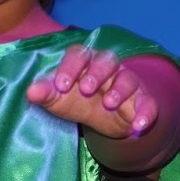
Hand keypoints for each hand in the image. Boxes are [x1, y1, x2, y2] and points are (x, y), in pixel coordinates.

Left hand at [25, 46, 157, 138]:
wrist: (109, 120)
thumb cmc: (80, 101)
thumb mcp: (61, 100)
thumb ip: (46, 94)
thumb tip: (31, 92)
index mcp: (86, 62)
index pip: (79, 54)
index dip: (71, 67)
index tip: (61, 86)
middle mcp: (109, 67)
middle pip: (107, 60)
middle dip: (97, 73)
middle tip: (86, 89)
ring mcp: (128, 82)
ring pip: (128, 78)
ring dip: (119, 90)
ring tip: (109, 104)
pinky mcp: (143, 100)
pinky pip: (148, 103)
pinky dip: (145, 113)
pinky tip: (138, 126)